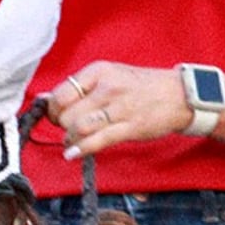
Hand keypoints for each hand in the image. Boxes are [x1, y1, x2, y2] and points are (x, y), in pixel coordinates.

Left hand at [45, 63, 192, 159]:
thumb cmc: (141, 87)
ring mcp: (119, 107)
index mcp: (99, 71)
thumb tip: (46, 99)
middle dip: (62, 126)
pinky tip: (73, 154)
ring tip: (72, 142)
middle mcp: (107, 87)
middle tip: (68, 129)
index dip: (54, 109)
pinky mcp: (130, 127)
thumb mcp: (110, 76)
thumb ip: (80, 88)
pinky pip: (98, 140)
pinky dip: (81, 149)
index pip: (61, 93)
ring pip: (78, 128)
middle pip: (67, 114)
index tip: (58, 115)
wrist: (179, 94)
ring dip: (70, 140)